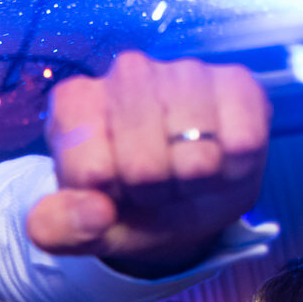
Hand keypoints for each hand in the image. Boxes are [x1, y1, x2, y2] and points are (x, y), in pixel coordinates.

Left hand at [30, 52, 267, 276]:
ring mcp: (185, 71)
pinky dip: (234, 169)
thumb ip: (60, 229)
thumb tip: (96, 214)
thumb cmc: (126, 204)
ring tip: (184, 172)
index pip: (89, 170)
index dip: (108, 196)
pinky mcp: (238, 83)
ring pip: (195, 157)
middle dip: (151, 192)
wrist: (184, 197)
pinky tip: (220, 157)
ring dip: (193, 181)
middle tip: (151, 184)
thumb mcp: (82, 229)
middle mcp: (128, 74)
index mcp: (75, 104)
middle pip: (142, 165)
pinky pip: (242, 143)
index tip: (111, 188)